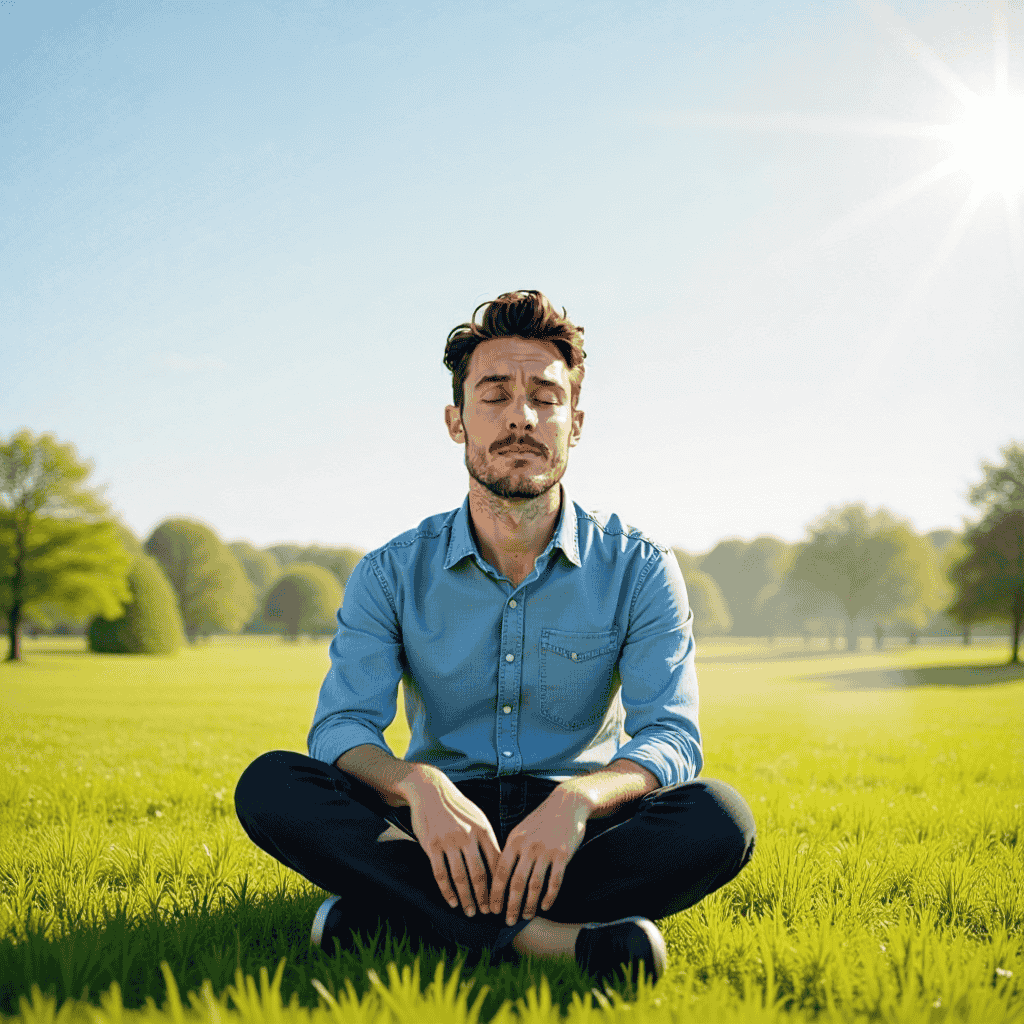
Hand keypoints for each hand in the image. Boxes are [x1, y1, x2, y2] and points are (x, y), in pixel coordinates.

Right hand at [401, 766, 501, 916]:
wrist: (430, 790)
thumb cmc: (458, 807)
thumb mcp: (477, 818)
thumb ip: (487, 840)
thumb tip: (501, 864)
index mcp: (483, 830)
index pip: (496, 863)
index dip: (501, 884)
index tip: (504, 899)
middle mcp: (467, 836)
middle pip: (479, 874)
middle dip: (485, 897)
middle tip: (489, 913)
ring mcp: (449, 841)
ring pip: (460, 877)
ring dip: (467, 898)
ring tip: (471, 912)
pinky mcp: (432, 845)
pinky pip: (440, 873)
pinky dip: (447, 891)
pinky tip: (452, 902)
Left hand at [489, 789, 588, 924]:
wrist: (567, 804)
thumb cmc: (542, 820)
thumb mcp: (521, 830)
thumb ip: (511, 851)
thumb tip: (498, 876)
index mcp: (514, 840)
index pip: (500, 872)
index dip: (495, 893)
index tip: (492, 910)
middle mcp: (528, 846)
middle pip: (516, 883)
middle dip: (510, 905)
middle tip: (507, 922)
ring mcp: (546, 851)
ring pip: (534, 885)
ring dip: (529, 905)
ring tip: (526, 917)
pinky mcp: (563, 854)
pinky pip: (554, 881)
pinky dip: (549, 897)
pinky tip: (545, 907)